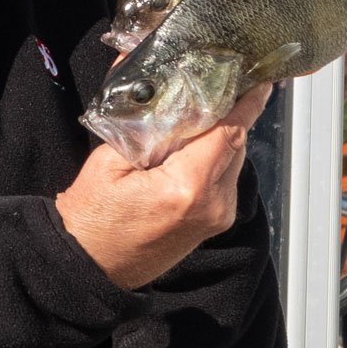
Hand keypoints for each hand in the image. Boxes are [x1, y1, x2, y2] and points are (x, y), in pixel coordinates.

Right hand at [56, 83, 271, 289]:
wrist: (88, 269)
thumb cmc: (91, 218)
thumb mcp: (110, 161)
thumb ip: (144, 125)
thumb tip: (164, 88)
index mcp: (188, 187)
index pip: (230, 132)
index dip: (246, 102)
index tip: (257, 78)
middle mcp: (213, 205)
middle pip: (237, 144)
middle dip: (231, 112)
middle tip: (218, 82)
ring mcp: (217, 218)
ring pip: (234, 160)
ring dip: (223, 135)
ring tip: (200, 111)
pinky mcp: (213, 224)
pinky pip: (225, 178)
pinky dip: (215, 156)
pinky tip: (192, 144)